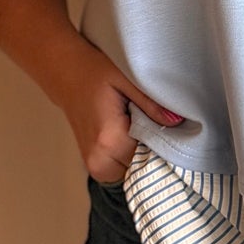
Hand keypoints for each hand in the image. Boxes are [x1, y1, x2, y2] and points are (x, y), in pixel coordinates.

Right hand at [45, 38, 184, 182]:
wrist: (66, 74)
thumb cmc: (95, 72)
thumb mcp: (126, 79)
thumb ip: (152, 104)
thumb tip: (177, 123)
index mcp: (109, 139)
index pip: (153, 157)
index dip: (166, 143)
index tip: (169, 128)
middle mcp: (99, 159)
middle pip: (144, 168)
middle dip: (154, 149)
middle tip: (151, 122)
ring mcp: (94, 166)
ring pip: (134, 171)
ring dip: (143, 154)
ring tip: (138, 125)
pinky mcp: (94, 166)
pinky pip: (123, 169)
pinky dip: (132, 156)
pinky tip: (130, 133)